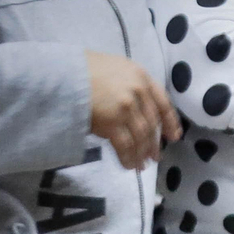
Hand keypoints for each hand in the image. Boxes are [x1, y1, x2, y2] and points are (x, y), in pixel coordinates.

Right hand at [85, 50, 181, 169]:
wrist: (60, 73)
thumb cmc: (81, 69)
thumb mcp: (113, 68)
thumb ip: (129, 85)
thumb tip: (136, 109)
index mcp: (140, 75)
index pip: (163, 102)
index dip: (169, 122)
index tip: (173, 136)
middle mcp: (138, 90)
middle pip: (151, 123)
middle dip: (153, 143)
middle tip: (154, 157)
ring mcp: (126, 107)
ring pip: (141, 137)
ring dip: (141, 154)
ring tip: (140, 165)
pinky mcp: (113, 122)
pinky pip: (126, 145)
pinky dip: (128, 158)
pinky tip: (128, 166)